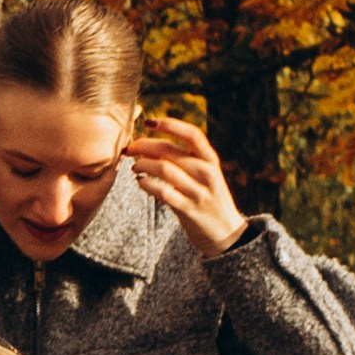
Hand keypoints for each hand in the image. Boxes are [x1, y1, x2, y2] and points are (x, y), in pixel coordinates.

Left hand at [125, 116, 247, 255]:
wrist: (225, 232)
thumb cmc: (207, 198)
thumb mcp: (205, 174)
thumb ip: (186, 159)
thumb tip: (153, 143)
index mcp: (210, 160)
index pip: (192, 134)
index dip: (170, 125)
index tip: (149, 122)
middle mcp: (206, 172)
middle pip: (170, 151)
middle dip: (144, 146)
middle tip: (129, 148)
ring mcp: (198, 192)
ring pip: (164, 169)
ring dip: (143, 165)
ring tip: (134, 167)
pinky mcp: (188, 210)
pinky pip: (163, 193)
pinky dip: (147, 184)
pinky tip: (140, 182)